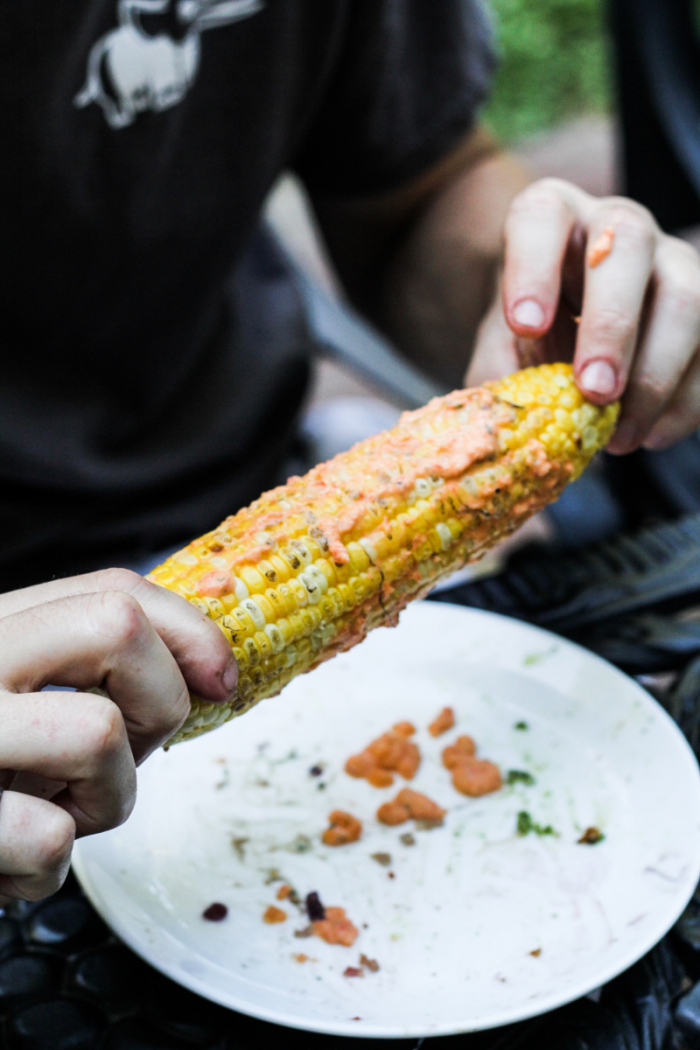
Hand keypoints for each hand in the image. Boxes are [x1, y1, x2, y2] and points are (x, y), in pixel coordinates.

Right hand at [0, 568, 236, 903]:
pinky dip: (44, 870)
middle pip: (117, 628)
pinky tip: (3, 864)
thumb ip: (86, 668)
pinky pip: (48, 838)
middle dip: (158, 704)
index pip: (114, 589)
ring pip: (98, 734)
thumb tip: (210, 671)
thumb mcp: (19, 696)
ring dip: (105, 800)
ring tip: (54, 814)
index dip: (190, 630)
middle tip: (121, 755)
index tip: (221, 681)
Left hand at [467, 178, 699, 452]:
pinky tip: (648, 436)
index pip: (540, 217)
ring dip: (655, 375)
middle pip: (628, 244)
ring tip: (618, 436)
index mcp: (551, 219)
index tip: (524, 327)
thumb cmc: (534, 335)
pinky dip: (682, 402)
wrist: (575, 338)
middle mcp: (616, 225)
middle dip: (612, 324)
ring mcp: (671, 260)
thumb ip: (496, 379)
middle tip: (594, 392)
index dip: (533, 269)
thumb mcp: (500, 349)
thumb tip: (498, 428)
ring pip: (687, 297)